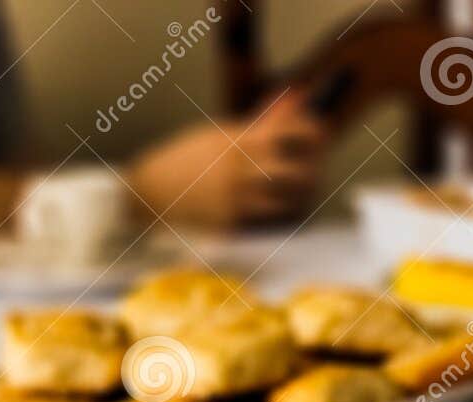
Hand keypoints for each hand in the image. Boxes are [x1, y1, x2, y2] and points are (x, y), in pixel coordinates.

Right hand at [130, 91, 326, 226]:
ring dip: (301, 196)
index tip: (320, 132)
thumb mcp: (219, 136)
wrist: (152, 191)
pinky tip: (281, 209)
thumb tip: (289, 108)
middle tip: (316, 168)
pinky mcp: (231, 222)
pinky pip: (268, 221)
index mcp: (238, 139)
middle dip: (313, 170)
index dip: (311, 131)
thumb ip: (255, 127)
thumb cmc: (187, 160)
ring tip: (303, 191)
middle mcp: (241, 168)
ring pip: (287, 201)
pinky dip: (280, 214)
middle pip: (296, 170)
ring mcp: (236, 198)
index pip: (289, 131)